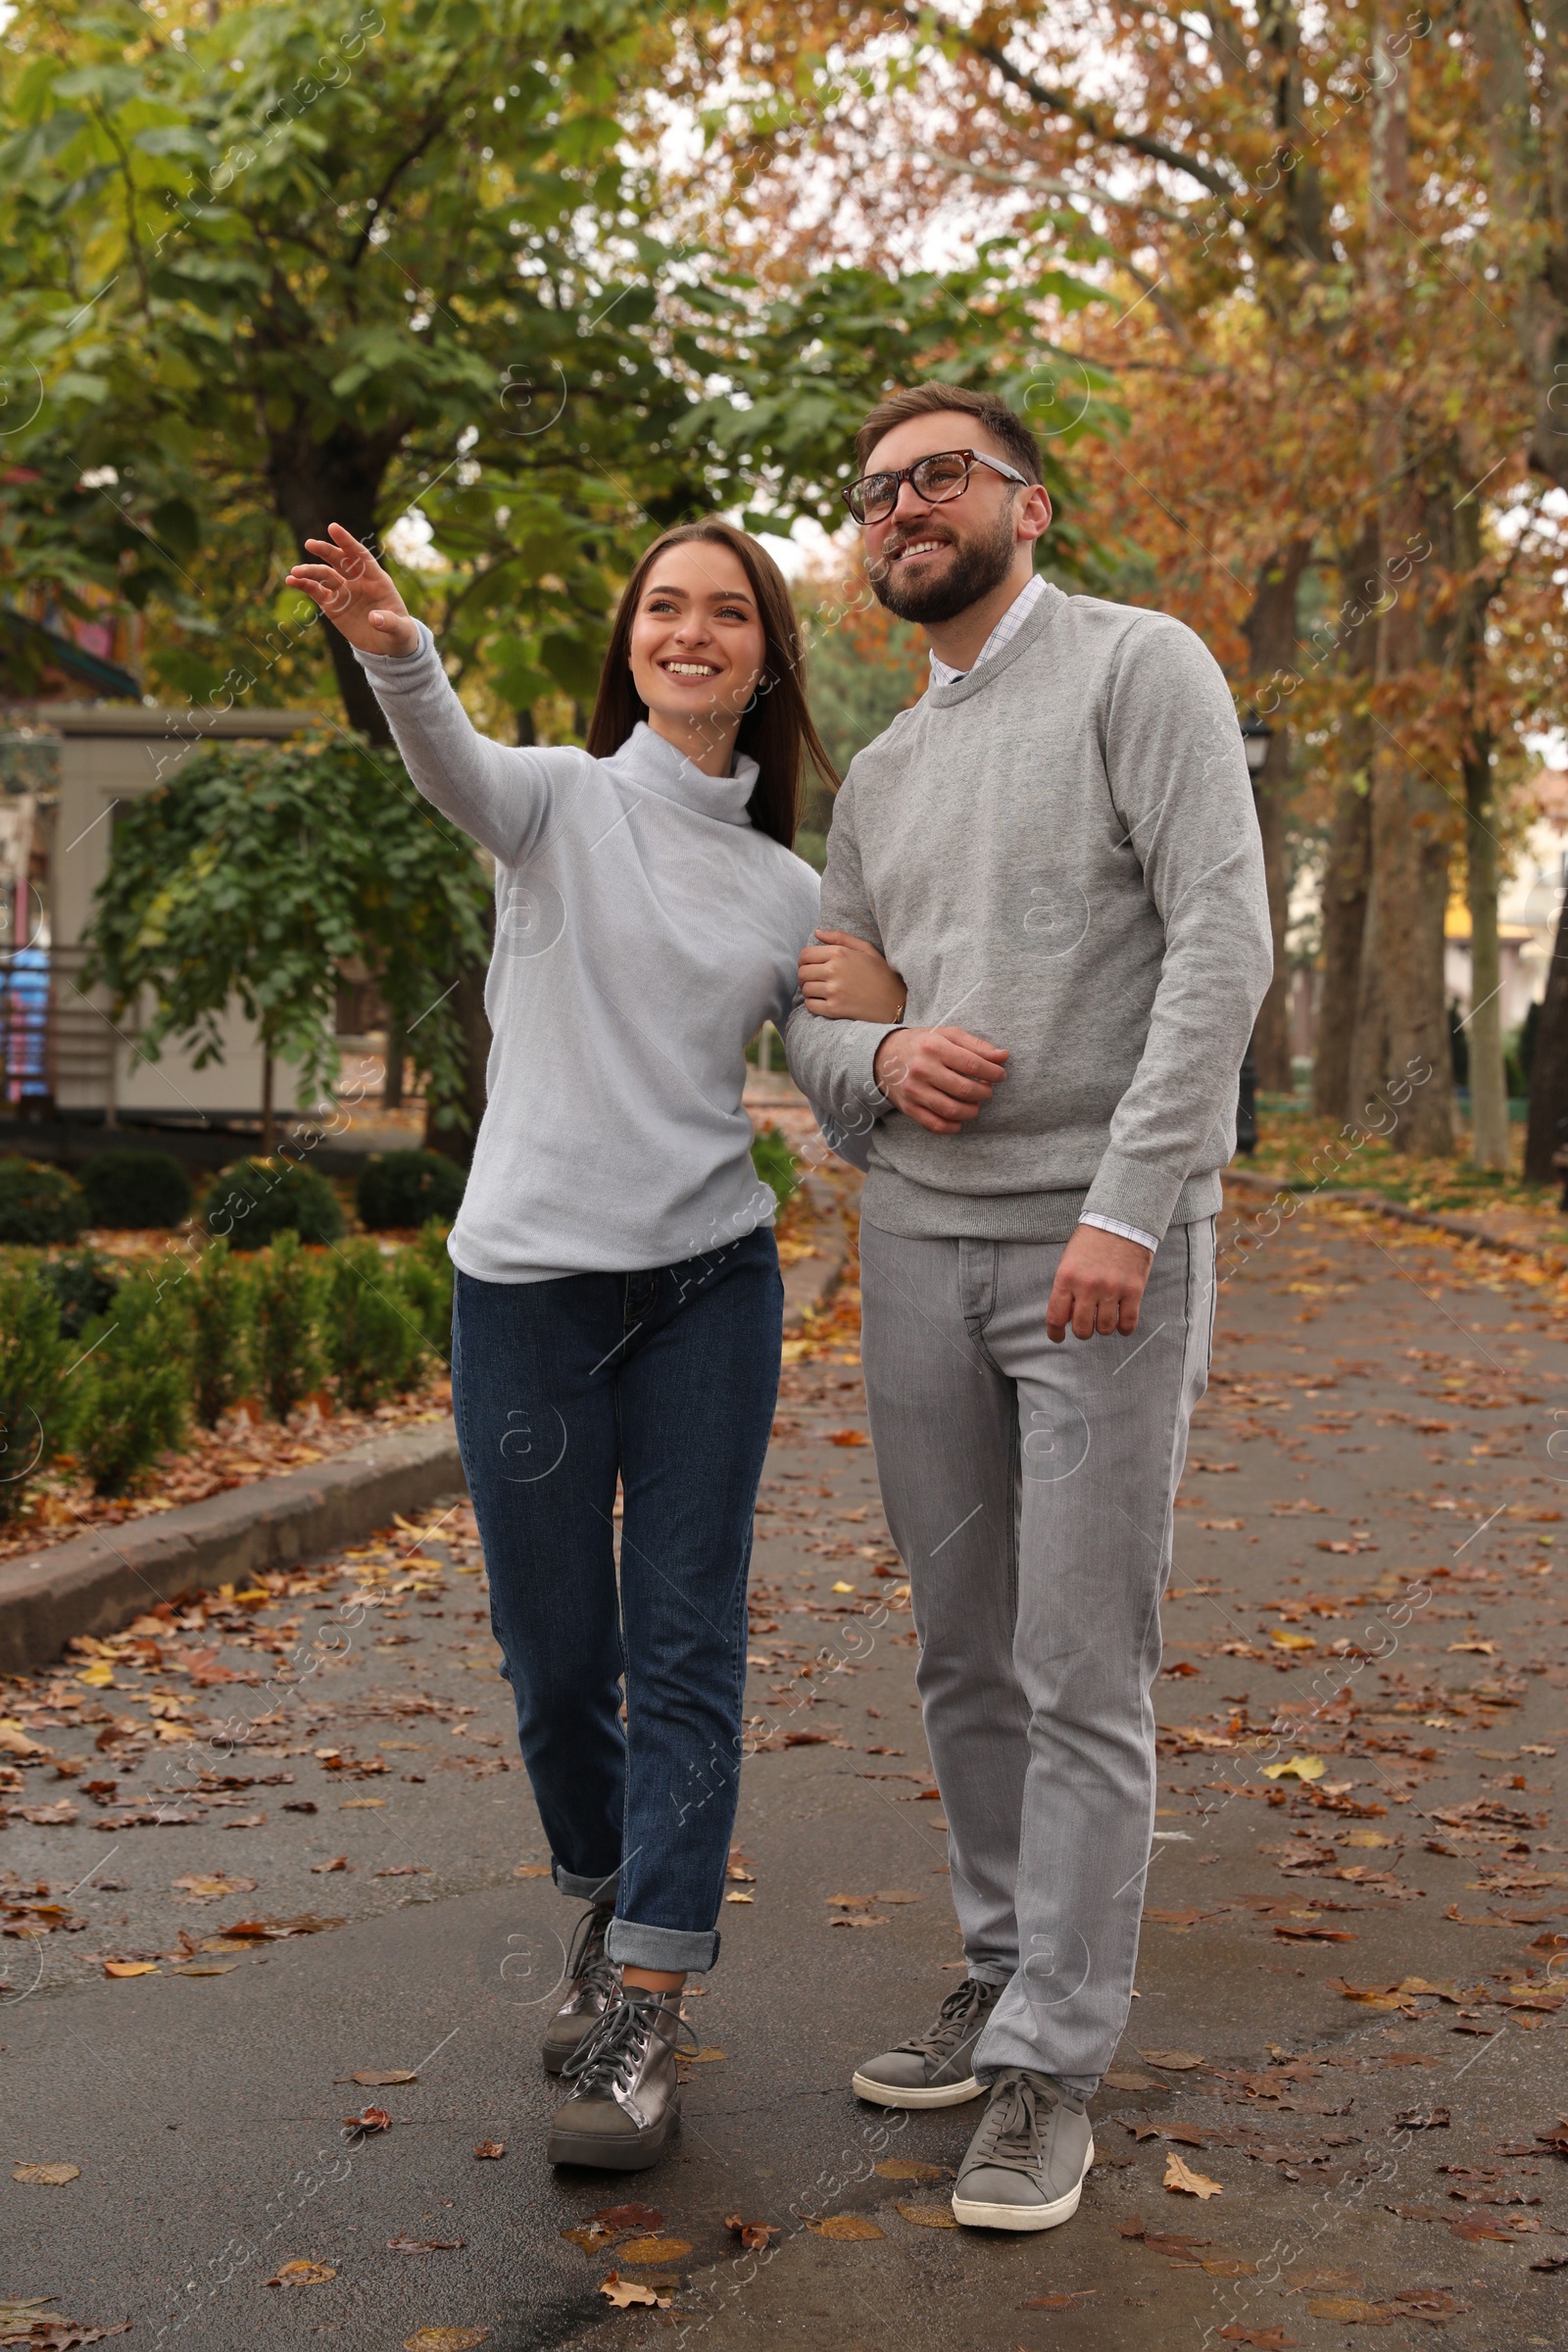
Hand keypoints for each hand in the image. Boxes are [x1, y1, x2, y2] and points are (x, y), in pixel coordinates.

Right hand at [285, 523, 418, 655]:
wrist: (388, 646)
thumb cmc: (398, 633)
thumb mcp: (400, 630)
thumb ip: (389, 622)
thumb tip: (374, 618)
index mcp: (377, 580)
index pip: (360, 556)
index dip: (347, 541)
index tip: (332, 528)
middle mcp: (358, 581)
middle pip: (340, 561)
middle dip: (326, 551)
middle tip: (310, 544)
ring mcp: (344, 591)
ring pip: (324, 575)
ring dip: (309, 571)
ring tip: (295, 572)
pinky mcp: (332, 605)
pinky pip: (316, 591)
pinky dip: (304, 585)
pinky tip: (291, 581)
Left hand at [798, 929, 906, 1022]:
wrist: (896, 1002)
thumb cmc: (882, 974)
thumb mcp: (866, 949)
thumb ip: (840, 937)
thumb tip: (817, 932)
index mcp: (840, 953)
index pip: (805, 955)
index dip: (805, 961)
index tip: (812, 967)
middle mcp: (834, 970)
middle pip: (802, 972)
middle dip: (806, 976)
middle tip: (815, 980)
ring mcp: (833, 991)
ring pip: (805, 989)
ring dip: (810, 991)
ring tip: (822, 992)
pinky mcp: (834, 1009)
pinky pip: (810, 1005)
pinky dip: (813, 1004)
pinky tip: (825, 1002)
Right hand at [872, 1026, 1006, 1133]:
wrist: (884, 1056)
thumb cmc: (923, 1044)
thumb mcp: (948, 1035)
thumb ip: (976, 1045)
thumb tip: (1003, 1056)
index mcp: (934, 1047)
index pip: (973, 1064)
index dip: (993, 1072)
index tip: (1000, 1075)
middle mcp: (922, 1069)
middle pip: (965, 1089)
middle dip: (984, 1092)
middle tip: (987, 1089)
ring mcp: (914, 1090)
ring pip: (952, 1110)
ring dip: (972, 1111)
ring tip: (975, 1104)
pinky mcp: (908, 1108)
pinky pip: (935, 1125)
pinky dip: (953, 1126)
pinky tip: (960, 1118)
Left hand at [1046, 1224, 1152, 1342]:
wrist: (1121, 1221)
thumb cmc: (1091, 1242)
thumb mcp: (1069, 1261)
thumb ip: (1066, 1288)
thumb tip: (1065, 1318)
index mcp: (1067, 1278)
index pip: (1056, 1316)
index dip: (1055, 1333)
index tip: (1058, 1337)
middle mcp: (1088, 1286)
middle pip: (1082, 1329)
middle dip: (1082, 1331)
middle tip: (1086, 1325)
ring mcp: (1112, 1289)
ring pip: (1105, 1329)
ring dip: (1103, 1328)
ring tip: (1105, 1318)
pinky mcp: (1134, 1290)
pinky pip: (1128, 1322)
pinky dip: (1124, 1328)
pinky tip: (1121, 1323)